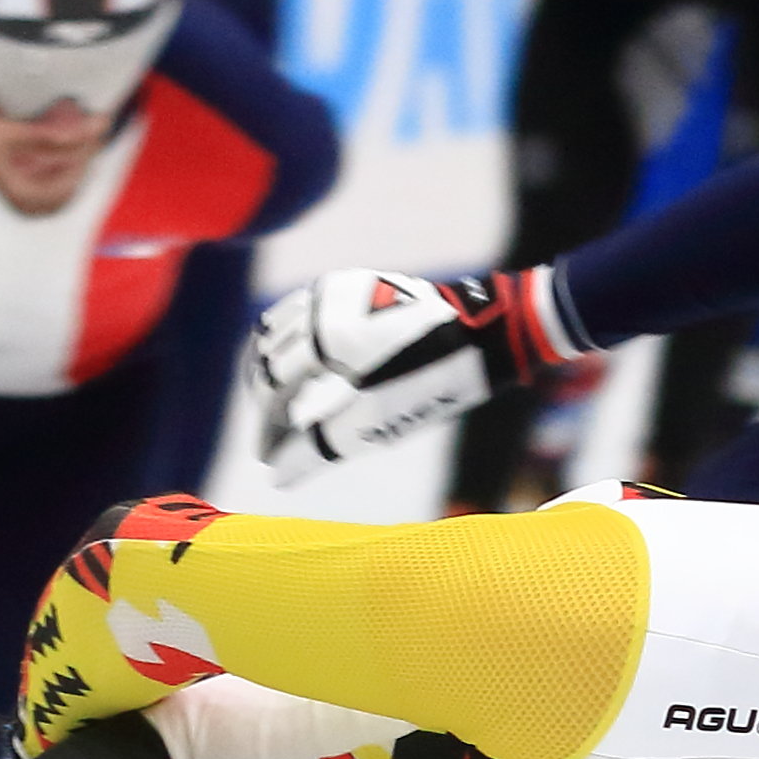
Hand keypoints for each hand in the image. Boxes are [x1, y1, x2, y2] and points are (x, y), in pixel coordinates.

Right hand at [249, 269, 568, 470]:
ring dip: (274, 372)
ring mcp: (334, 286)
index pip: (270, 386)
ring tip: (285, 412)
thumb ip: (323, 445)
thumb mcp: (380, 420)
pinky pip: (301, 315)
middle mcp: (321, 301)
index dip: (267, 428)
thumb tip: (275, 475)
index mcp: (325, 333)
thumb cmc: (440, 379)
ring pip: (277, 332)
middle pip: (266, 357)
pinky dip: (295, 348)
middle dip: (267, 402)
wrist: (492, 332)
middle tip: (276, 441)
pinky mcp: (350, 282)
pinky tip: (307, 375)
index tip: (267, 461)